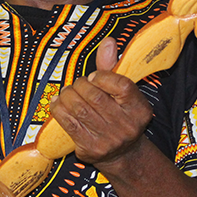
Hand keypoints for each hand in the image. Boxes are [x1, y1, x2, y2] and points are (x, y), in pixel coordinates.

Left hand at [49, 37, 152, 168]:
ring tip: (66, 92)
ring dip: (67, 96)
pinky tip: (57, 102)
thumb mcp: (123, 94)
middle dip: (80, 85)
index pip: (122, 86)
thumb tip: (108, 42)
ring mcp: (108, 139)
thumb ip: (113, 68)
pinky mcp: (90, 148)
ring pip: (80, 110)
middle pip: (96, 97)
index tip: (93, 76)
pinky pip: (69, 124)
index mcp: (139, 109)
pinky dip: (59, 110)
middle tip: (77, 84)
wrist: (122, 154)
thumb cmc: (120, 116)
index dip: (103, 76)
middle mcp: (127, 126)